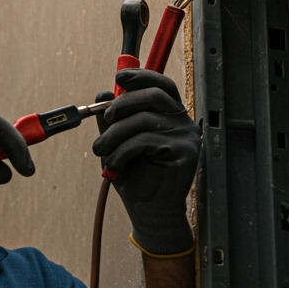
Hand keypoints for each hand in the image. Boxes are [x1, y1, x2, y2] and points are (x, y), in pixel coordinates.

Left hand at [92, 69, 201, 254]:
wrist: (148, 211)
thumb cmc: (135, 176)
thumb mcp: (118, 142)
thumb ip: (113, 119)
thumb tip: (103, 93)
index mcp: (171, 116)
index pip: (162, 85)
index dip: (141, 77)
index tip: (118, 78)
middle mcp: (183, 123)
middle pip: (153, 96)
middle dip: (122, 105)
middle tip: (106, 121)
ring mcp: (186, 138)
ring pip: (145, 120)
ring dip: (115, 134)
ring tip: (102, 150)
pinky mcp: (183, 154)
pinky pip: (146, 141)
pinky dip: (122, 150)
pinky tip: (115, 164)